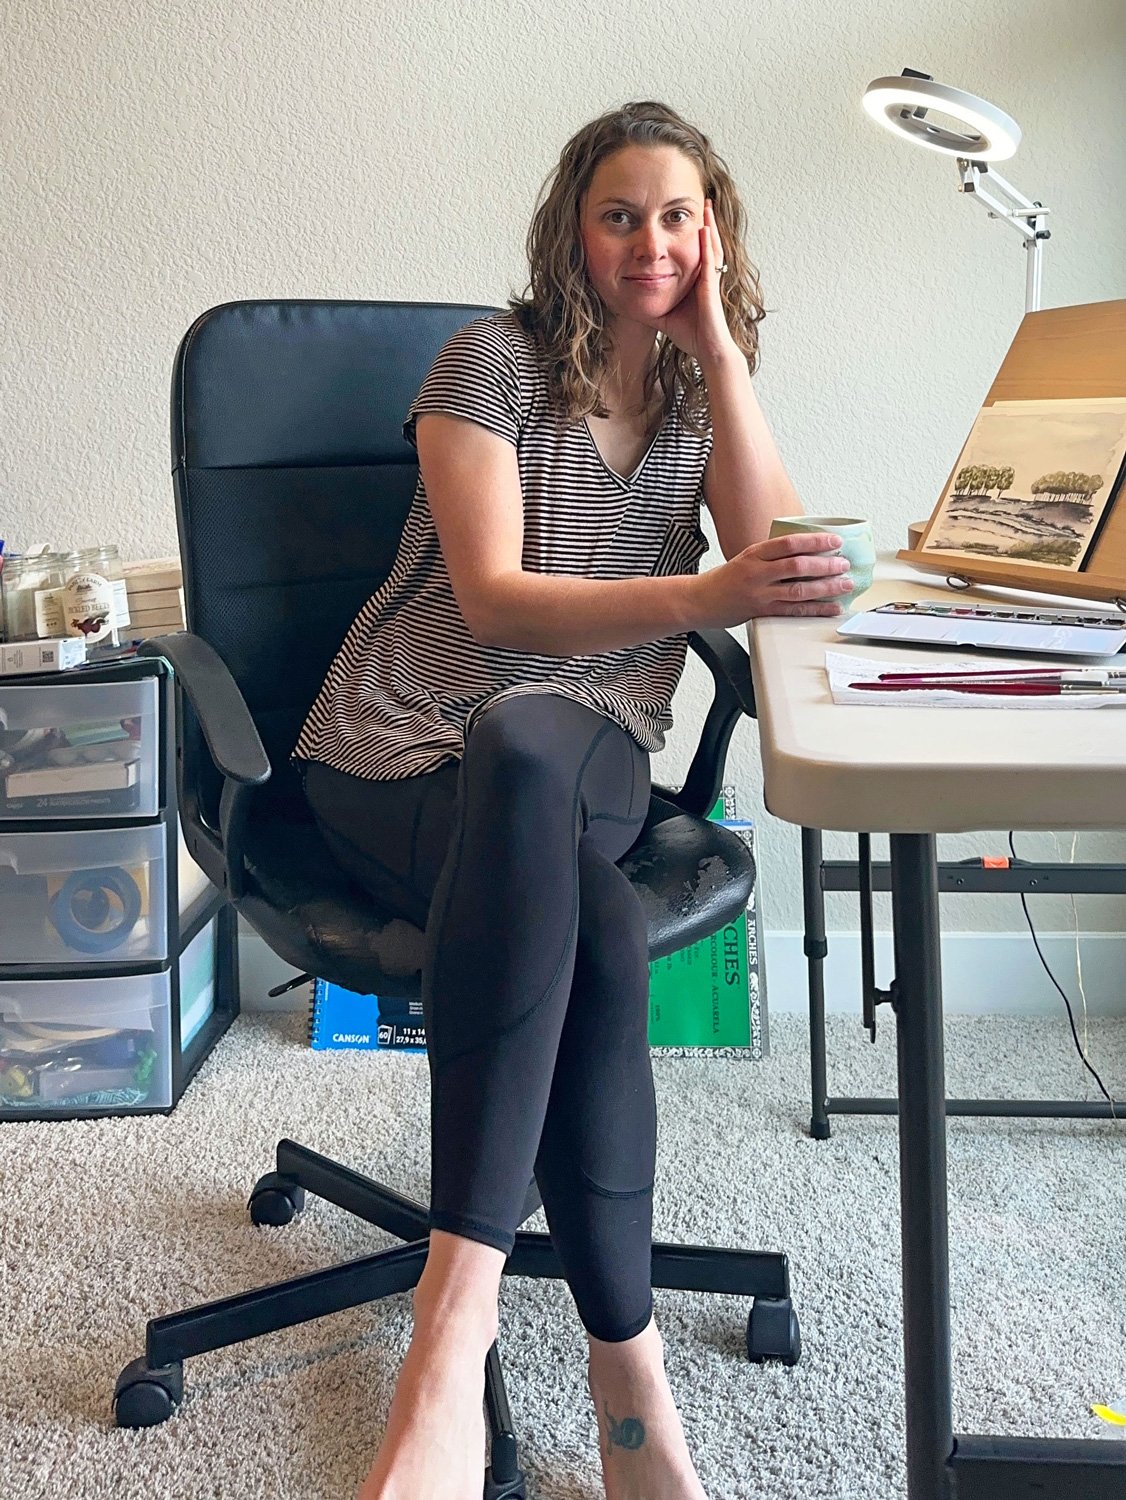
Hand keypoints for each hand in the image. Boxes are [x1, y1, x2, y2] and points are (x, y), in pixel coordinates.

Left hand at [652, 200, 738, 366]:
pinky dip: (707, 245)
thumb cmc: (690, 336)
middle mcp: (707, 277)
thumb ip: (651, 304)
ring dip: (710, 225)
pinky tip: (704, 229)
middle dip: (706, 222)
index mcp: (698, 281)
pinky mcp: (710, 288)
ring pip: (712, 247)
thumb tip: (629, 301)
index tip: (686, 217)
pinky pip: (709, 262)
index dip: (694, 234)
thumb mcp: (663, 315)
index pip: (696, 252)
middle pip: (708, 243)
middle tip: (703, 201)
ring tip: (706, 206)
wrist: (708, 351)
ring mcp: (711, 281)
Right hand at [696, 532, 854, 624]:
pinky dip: (816, 609)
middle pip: (797, 567)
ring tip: (844, 584)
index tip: (834, 541)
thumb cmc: (726, 579)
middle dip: (825, 565)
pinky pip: (794, 611)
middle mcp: (757, 573)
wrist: (701, 601)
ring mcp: (760, 594)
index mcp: (754, 554)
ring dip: (826, 587)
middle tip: (844, 564)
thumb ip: (773, 555)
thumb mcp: (747, 558)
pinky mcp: (762, 612)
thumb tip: (809, 551)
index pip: (789, 543)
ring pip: (799, 590)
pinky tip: (832, 607)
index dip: (815, 541)